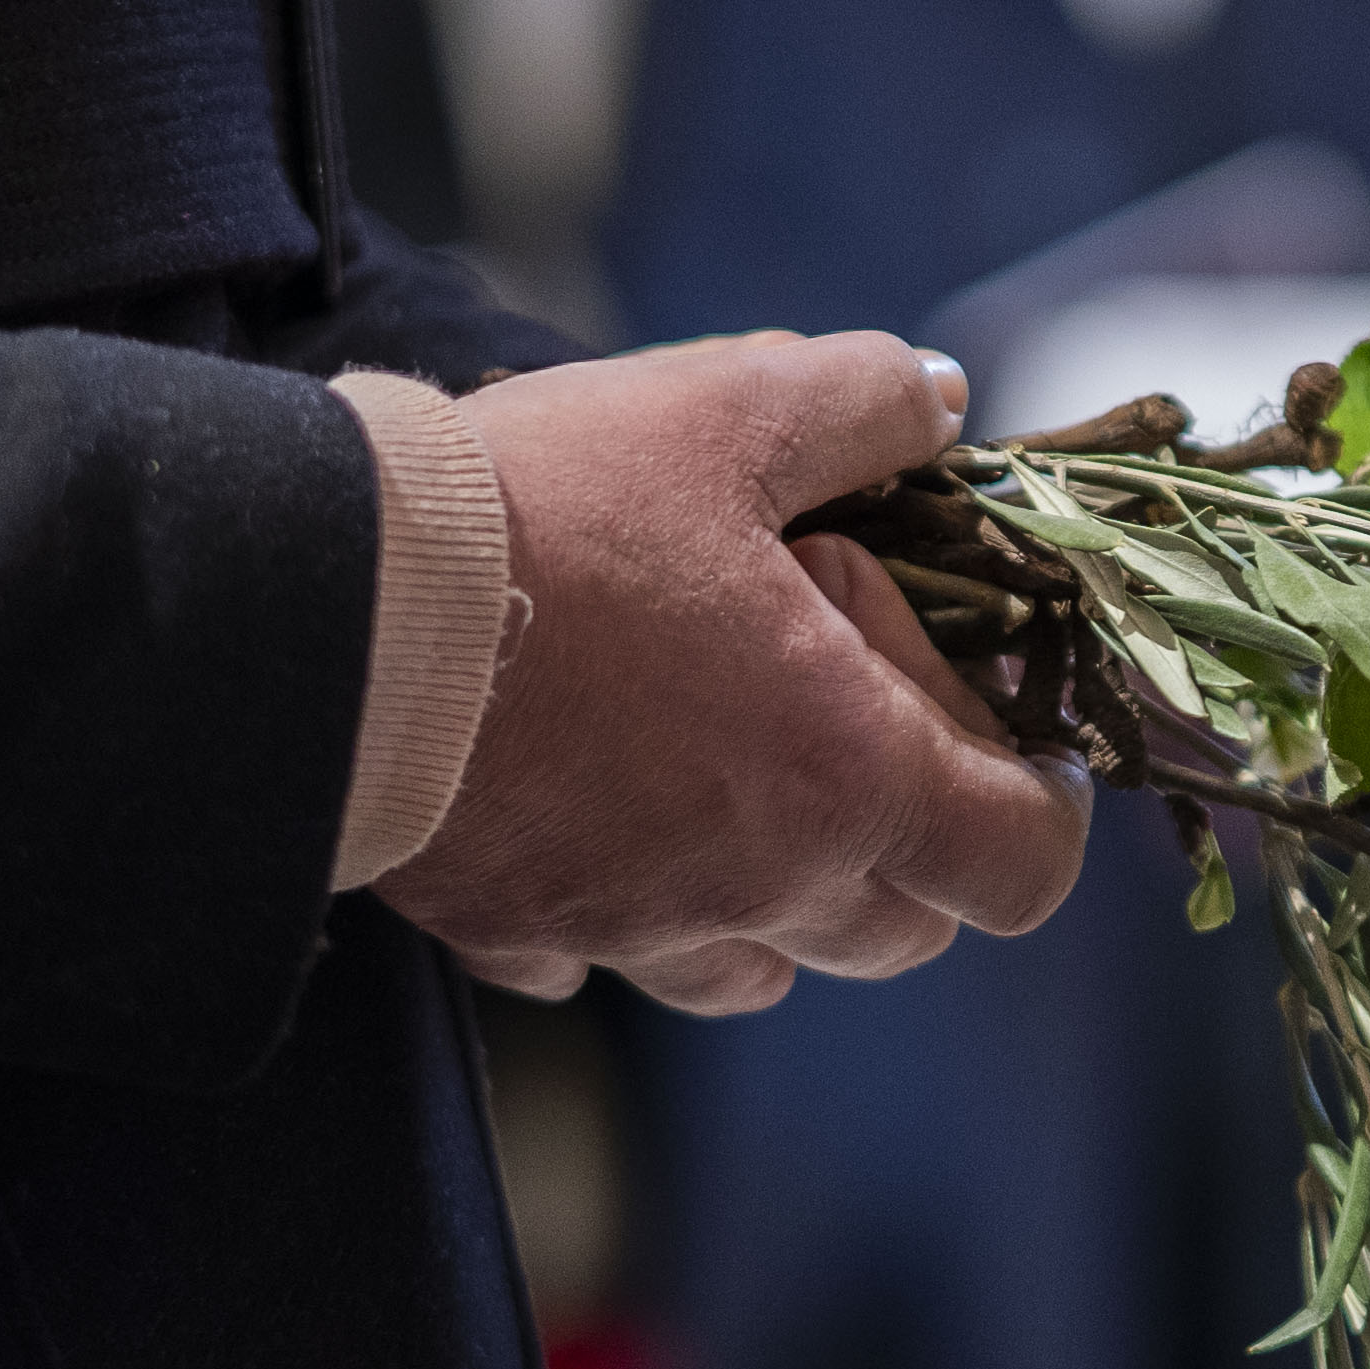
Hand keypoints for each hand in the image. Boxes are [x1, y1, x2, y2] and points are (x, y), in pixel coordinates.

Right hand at [377, 331, 1091, 1010]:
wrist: (325, 616)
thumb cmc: (546, 516)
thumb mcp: (723, 410)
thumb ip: (856, 403)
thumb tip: (937, 398)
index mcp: (847, 779)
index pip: (1022, 866)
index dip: (1044, 810)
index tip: (1019, 745)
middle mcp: (761, 887)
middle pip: (906, 932)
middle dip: (917, 847)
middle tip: (861, 723)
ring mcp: (637, 929)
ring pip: (764, 971)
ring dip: (782, 894)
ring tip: (731, 772)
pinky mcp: (522, 937)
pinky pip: (610, 960)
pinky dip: (630, 907)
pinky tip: (592, 805)